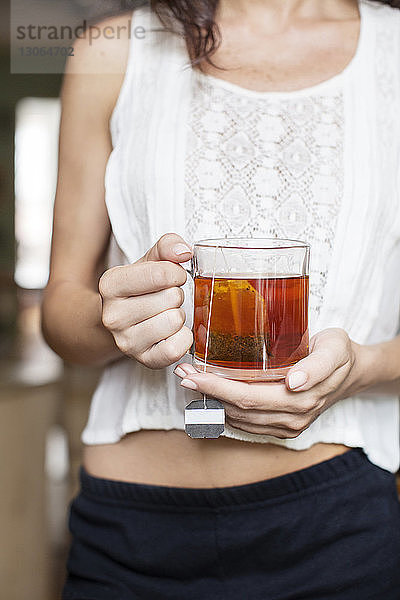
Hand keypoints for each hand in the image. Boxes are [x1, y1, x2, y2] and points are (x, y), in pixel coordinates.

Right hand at [99, 233, 193, 368]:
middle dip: (176, 295)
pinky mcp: (143, 360)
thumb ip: (167, 246)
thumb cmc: (140, 288)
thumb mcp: (149, 261)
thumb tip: (184, 252)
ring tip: (165, 314)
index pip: (162, 274)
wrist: (121, 322)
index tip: (172, 277)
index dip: (176, 273)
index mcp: (110, 284)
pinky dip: (183, 339)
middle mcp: (112, 316)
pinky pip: (176, 348)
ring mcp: (126, 342)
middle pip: (172, 298)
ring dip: (179, 316)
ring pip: (175, 321)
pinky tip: (172, 333)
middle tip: (164, 299)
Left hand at [174, 328, 363, 437]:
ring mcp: (287, 426)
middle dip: (206, 393)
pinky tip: (212, 394)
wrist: (352, 372)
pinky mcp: (283, 428)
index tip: (192, 375)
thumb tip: (293, 383)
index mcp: (302, 399)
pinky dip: (225, 410)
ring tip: (191, 381)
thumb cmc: (339, 354)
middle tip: (182, 374)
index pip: (248, 398)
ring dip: (212, 403)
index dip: (217, 388)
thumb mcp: (335, 348)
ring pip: (240, 420)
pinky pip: (247, 424)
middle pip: (238, 410)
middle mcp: (292, 419)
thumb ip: (317, 366)